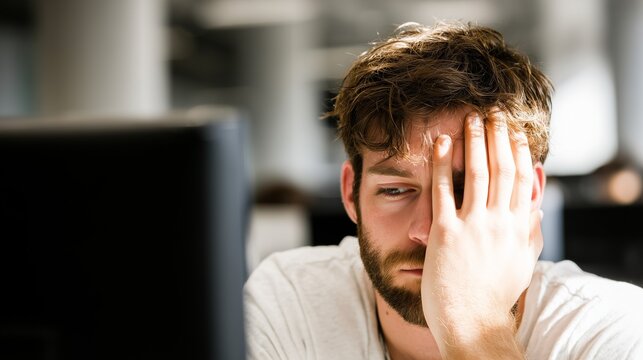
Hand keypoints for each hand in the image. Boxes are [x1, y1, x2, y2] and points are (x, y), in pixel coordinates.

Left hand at [421, 110, 542, 356]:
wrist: (473, 323)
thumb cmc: (494, 296)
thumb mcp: (521, 263)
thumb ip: (531, 233)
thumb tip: (538, 207)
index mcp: (518, 228)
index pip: (522, 180)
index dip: (518, 152)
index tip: (513, 131)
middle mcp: (499, 222)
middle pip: (501, 169)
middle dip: (497, 137)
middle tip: (492, 112)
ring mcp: (472, 226)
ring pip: (476, 173)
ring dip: (473, 141)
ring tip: (470, 119)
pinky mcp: (445, 233)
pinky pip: (442, 191)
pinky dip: (441, 164)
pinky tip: (440, 142)